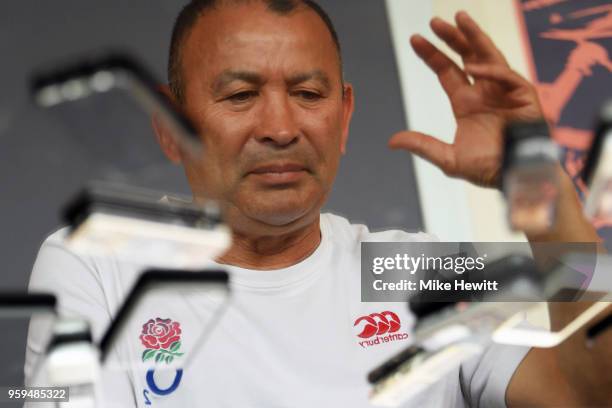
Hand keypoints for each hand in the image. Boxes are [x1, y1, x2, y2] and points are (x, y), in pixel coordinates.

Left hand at [389, 11, 543, 187]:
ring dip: (474, 37)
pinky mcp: (524, 95)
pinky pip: (506, 76)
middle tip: (435, 23)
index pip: (446, 71)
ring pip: (488, 56)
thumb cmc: (486, 170)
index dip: (432, 55)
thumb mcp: (449, 159)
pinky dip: (490, 70)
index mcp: (467, 103)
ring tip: (459, 18)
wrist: (514, 178)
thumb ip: (422, 146)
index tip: (414, 39)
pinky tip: (472, 67)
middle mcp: (484, 92)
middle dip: (452, 39)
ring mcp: (504, 91)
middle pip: (466, 57)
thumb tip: (392, 141)